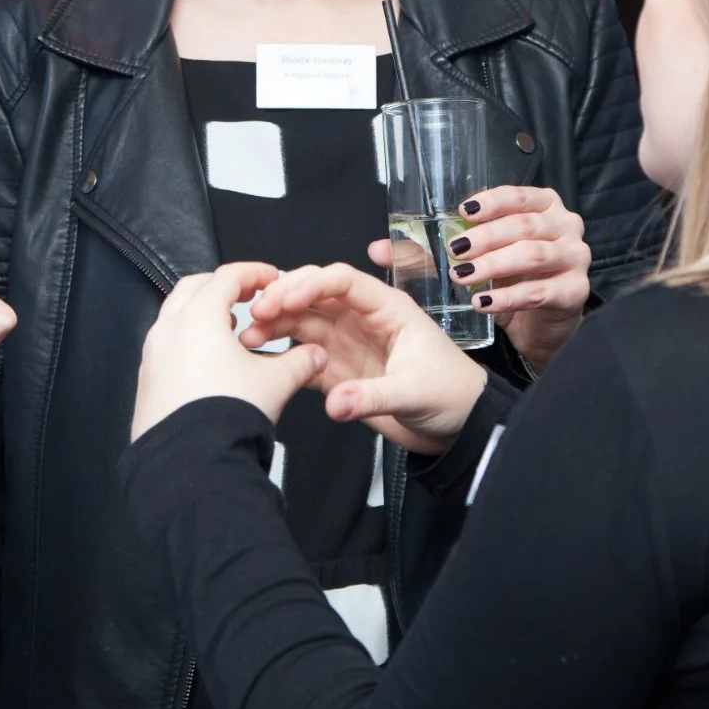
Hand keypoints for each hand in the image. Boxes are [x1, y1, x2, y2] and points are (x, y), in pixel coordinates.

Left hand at [130, 263, 325, 440]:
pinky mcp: (146, 380)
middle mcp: (169, 329)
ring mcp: (153, 354)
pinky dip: (187, 342)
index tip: (268, 277)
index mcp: (199, 316)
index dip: (253, 272)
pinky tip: (207, 364)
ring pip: (175, 317)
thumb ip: (300, 362)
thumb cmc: (226, 414)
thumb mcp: (275, 382)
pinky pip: (166, 347)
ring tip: (228, 330)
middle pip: (194, 288)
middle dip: (222, 287)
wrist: (190, 460)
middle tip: (247, 296)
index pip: (227, 276)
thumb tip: (314, 356)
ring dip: (202, 314)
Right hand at [245, 263, 486, 455]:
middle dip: (283, 297)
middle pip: (315, 294)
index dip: (310, 283)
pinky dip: (281, 355)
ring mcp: (346, 343)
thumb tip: (335, 403)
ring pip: (302, 323)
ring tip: (249, 335)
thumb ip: (372, 397)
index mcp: (387, 308)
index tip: (283, 298)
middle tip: (257, 312)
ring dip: (275, 324)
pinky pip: (302, 356)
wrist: (459, 427)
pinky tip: (261, 358)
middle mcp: (361, 319)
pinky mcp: (338, 371)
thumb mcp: (414, 391)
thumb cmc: (451, 393)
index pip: (342, 280)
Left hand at [433, 185, 592, 375]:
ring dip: (493, 265)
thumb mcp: (472, 260)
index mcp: (542, 206)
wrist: (538, 325)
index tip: (461, 214)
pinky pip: (540, 292)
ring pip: (534, 254)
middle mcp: (564, 226)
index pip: (518, 195)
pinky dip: (508, 298)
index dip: (490, 202)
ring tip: (462, 277)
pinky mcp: (575, 291)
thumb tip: (378, 249)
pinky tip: (482, 303)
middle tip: (453, 253)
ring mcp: (575, 258)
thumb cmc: (507, 281)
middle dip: (485, 238)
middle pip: (524, 225)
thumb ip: (428, 252)